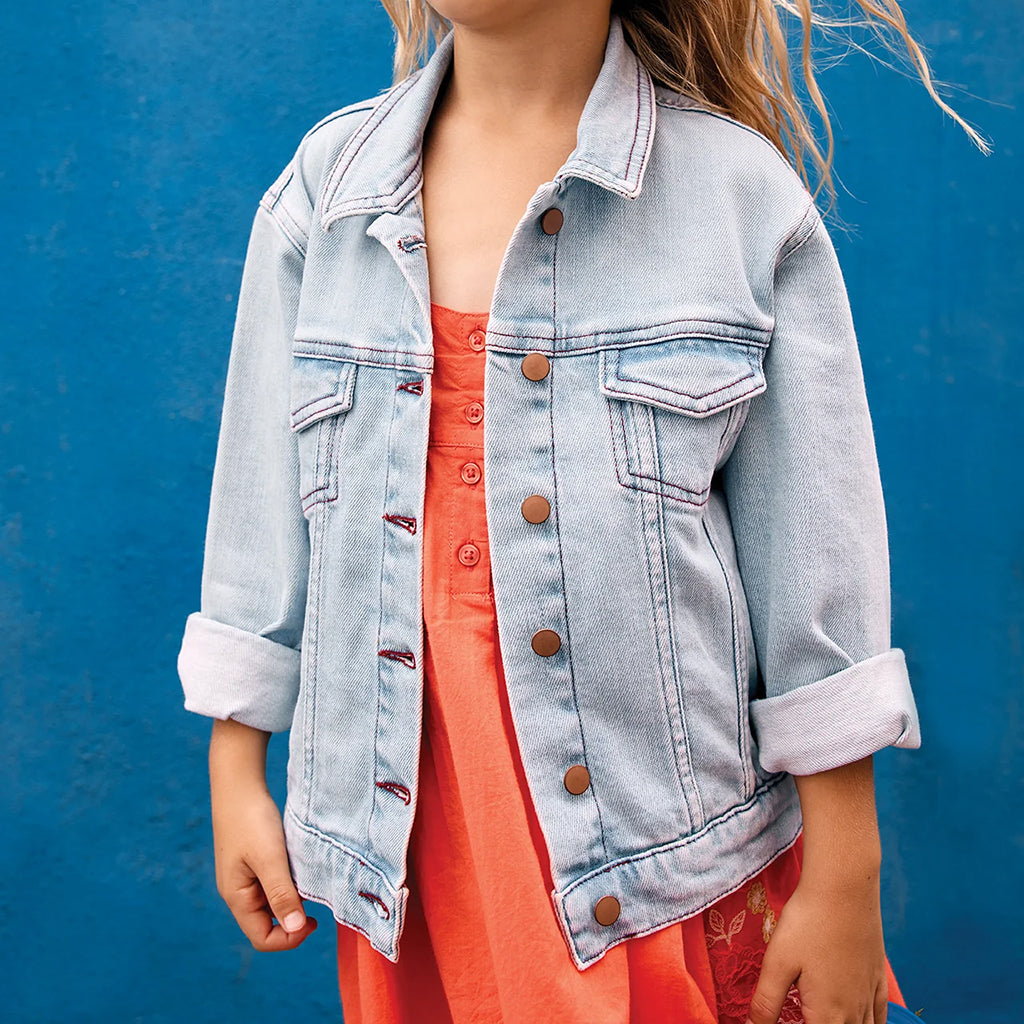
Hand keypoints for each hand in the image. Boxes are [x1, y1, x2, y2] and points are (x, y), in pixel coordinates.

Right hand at [211, 774, 318, 950]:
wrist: (239, 784)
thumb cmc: (251, 820)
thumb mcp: (270, 859)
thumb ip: (282, 895)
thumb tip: (296, 929)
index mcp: (237, 897)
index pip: (262, 938)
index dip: (289, 938)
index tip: (315, 920)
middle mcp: (239, 892)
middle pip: (267, 925)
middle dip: (293, 920)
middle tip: (317, 902)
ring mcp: (246, 878)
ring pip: (272, 905)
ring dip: (292, 901)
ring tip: (310, 883)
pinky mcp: (254, 862)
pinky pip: (273, 885)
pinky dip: (289, 885)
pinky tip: (302, 869)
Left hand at [745, 870, 888, 1023]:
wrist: (844, 889)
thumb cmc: (808, 923)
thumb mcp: (777, 963)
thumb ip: (766, 1002)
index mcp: (827, 1015)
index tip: (782, 1021)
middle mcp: (854, 1012)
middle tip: (800, 1015)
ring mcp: (870, 996)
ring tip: (823, 1018)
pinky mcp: (878, 977)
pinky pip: (880, 1017)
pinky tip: (862, 1022)